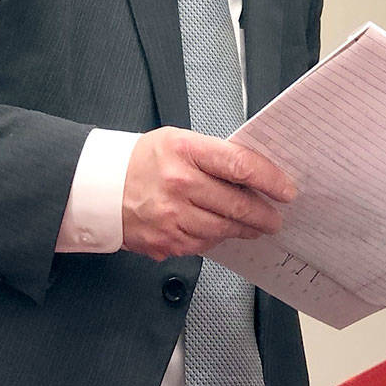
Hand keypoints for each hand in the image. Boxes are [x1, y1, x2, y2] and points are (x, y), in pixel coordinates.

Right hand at [121, 127, 296, 260]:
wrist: (99, 187)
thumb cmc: (144, 160)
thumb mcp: (179, 141)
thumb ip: (215, 156)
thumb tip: (253, 174)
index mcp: (185, 151)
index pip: (240, 165)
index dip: (270, 179)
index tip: (286, 189)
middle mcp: (179, 184)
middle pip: (237, 204)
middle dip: (264, 214)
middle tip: (276, 217)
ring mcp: (171, 216)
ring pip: (224, 228)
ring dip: (246, 229)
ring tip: (256, 226)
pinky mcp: (165, 241)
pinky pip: (204, 244)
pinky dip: (218, 238)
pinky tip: (222, 230)